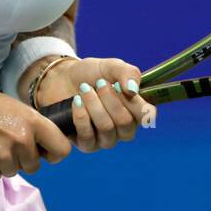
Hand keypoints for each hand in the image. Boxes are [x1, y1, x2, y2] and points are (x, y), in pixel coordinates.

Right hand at [0, 68, 71, 181]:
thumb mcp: (12, 107)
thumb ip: (29, 125)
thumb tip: (40, 144)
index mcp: (32, 121)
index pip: (61, 148)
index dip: (54, 154)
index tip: (46, 154)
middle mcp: (23, 139)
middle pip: (34, 165)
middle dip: (22, 160)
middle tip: (5, 145)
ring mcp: (5, 155)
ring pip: (13, 171)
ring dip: (3, 163)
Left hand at [33, 57, 155, 153]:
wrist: (63, 77)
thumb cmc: (91, 73)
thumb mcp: (112, 67)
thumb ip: (128, 73)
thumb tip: (133, 91)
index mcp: (135, 110)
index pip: (147, 116)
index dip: (135, 103)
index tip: (120, 87)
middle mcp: (124, 129)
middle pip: (125, 122)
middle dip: (110, 99)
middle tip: (99, 83)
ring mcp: (106, 139)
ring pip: (106, 128)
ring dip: (94, 105)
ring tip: (84, 89)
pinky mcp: (86, 144)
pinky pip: (88, 137)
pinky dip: (81, 116)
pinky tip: (76, 101)